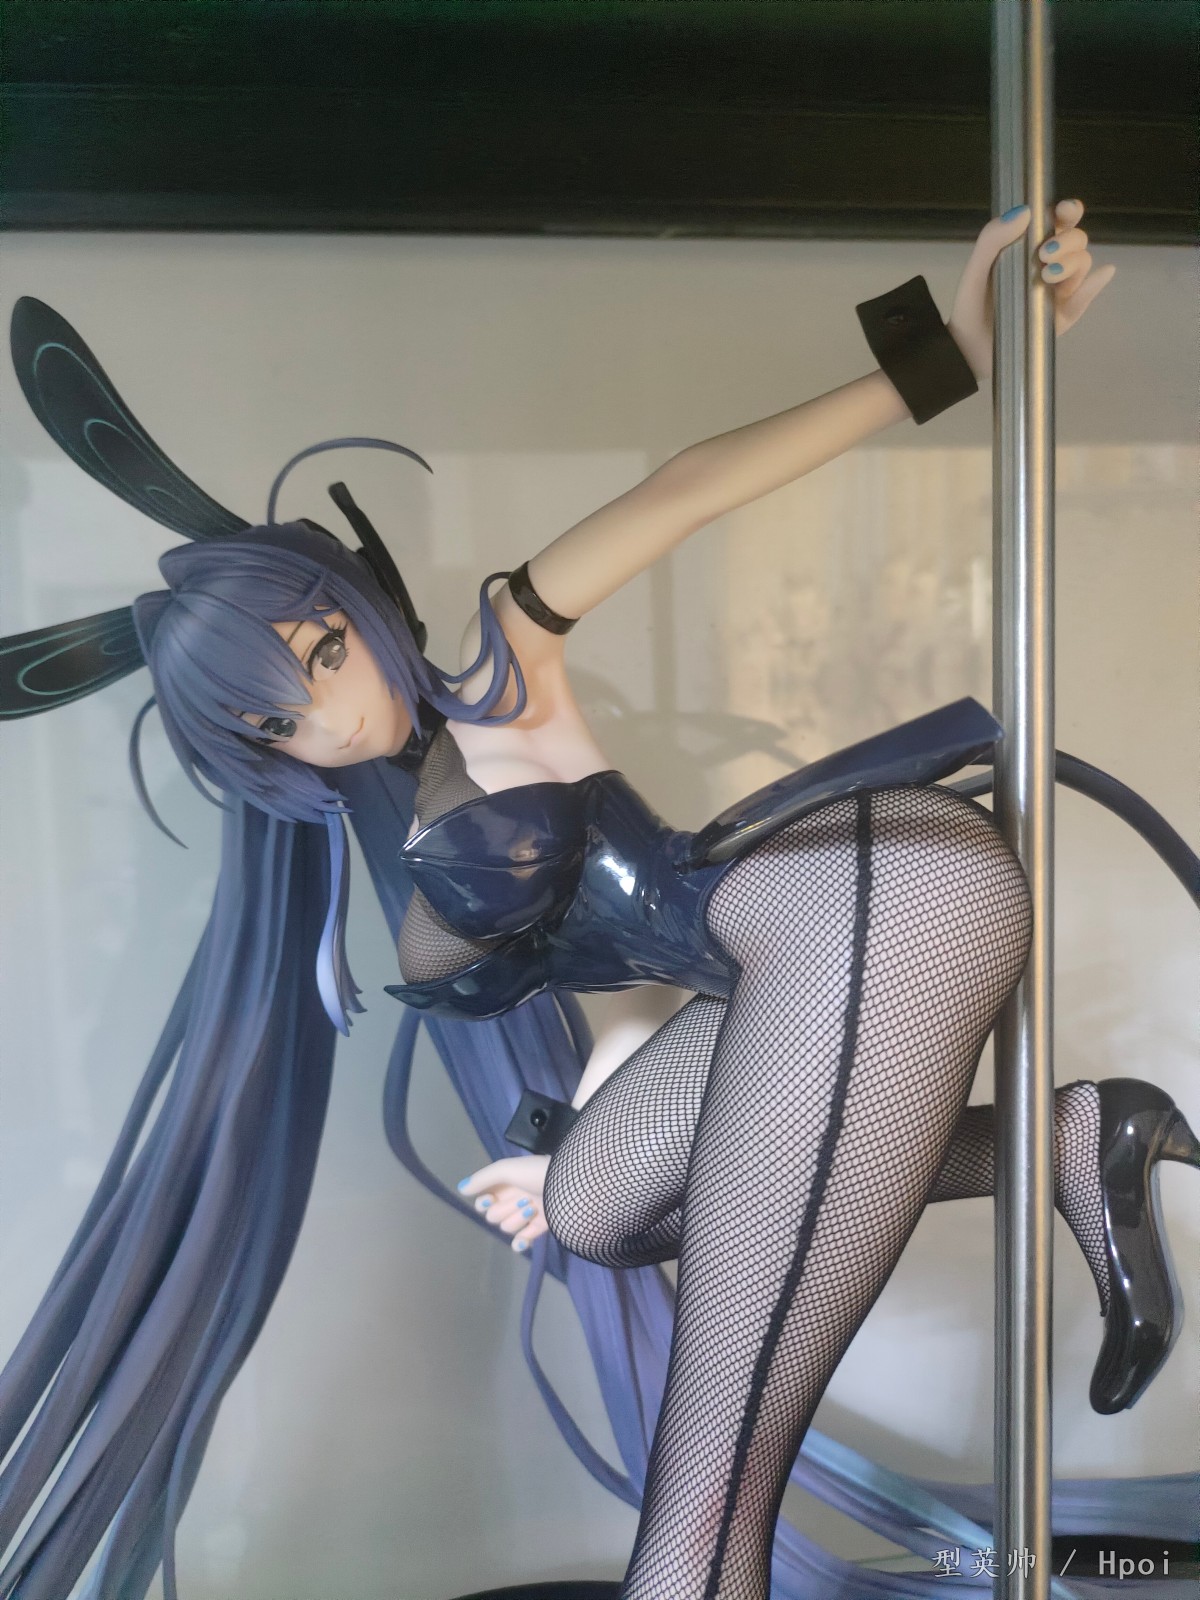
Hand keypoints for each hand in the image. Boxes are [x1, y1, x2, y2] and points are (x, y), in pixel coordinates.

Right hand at [457, 1153, 550, 1254]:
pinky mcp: (542, 1227)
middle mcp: (516, 1197)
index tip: (489, 1199)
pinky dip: (522, 1242)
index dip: (485, 1202)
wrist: (570, 1186)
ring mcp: (529, 1213)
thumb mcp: (506, 1169)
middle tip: (523, 1200)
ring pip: (508, 1227)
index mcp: (507, 1182)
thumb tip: (461, 1189)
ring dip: (518, 1219)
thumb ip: (482, 1179)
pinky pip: (523, 1241)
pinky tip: (522, 1242)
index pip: (485, 1199)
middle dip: (505, 1209)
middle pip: (494, 1215)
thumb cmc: (536, 1173)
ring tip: (534, 1208)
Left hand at [947, 199, 1115, 381]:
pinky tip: (1102, 274)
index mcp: (1030, 247)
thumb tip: (1024, 211)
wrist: (970, 350)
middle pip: (1077, 239)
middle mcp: (1050, 264)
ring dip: (1072, 263)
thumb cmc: (972, 306)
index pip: (1058, 221)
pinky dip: (1094, 285)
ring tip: (1046, 276)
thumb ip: (992, 239)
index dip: (1068, 211)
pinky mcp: (1063, 315)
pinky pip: (1085, 297)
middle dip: (1068, 240)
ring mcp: (1059, 289)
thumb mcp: (976, 271)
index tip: (1063, 211)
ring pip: (1083, 263)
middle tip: (1044, 255)